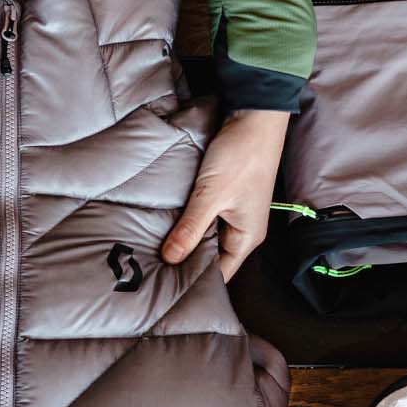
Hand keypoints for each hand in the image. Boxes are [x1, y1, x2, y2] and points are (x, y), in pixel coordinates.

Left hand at [162, 108, 288, 280]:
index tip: (166, 288)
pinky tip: (169, 224)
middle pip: (213, 257)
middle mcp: (244, 230)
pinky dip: (189, 222)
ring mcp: (236, 214)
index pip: (221, 274)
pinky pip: (206, 219)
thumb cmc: (240, 157)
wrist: (253, 118)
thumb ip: (190, 229)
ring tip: (156, 249)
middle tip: (153, 270)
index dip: (195, 282)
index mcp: (247, 237)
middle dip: (186, 262)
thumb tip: (170, 259)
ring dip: (186, 239)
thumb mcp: (210, 196)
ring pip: (207, 237)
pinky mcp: (226, 198)